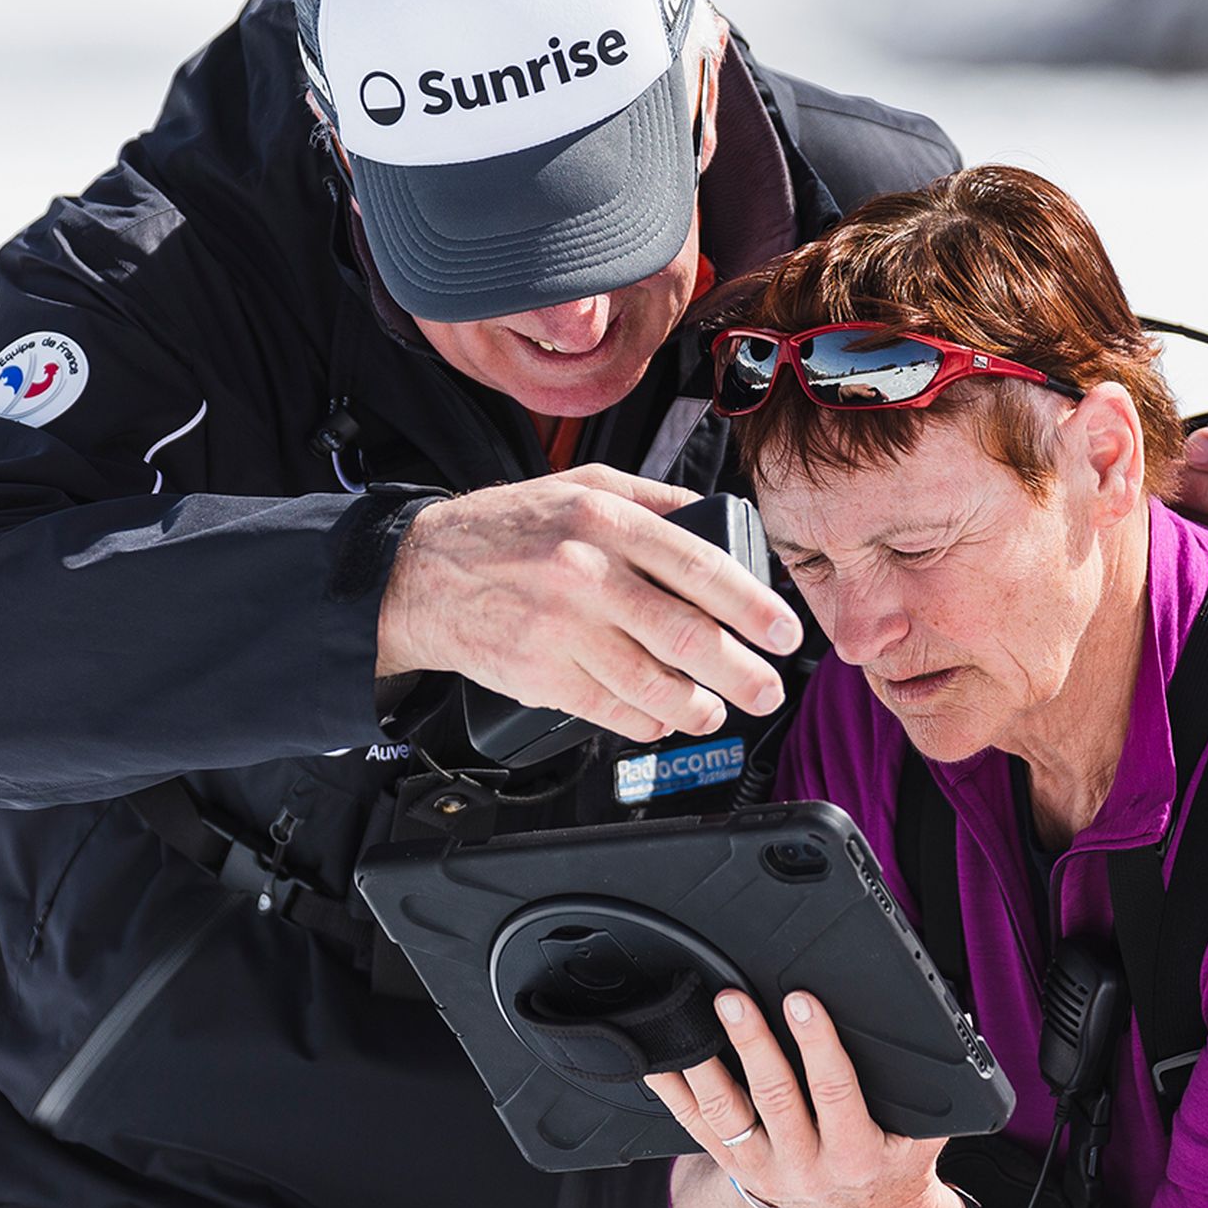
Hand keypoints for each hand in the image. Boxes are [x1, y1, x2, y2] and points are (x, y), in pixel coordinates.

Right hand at [375, 464, 801, 741]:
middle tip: (767, 691)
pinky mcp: (540, 677)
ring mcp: (561, 630)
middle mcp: (586, 574)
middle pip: (687, 635)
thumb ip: (655, 501)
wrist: (423, 575)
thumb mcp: (584, 485)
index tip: (784, 633)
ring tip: (716, 711)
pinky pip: (612, 711)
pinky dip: (647, 723)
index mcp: (606, 520)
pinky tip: (662, 718)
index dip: (753, 606)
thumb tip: (724, 522)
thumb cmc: (510, 529)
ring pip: (653, 685)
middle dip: (742, 672)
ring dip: (698, 708)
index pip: (701, 566)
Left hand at [644, 989, 963, 1207]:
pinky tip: (657, 1061)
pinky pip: (697, 1130)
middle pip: (774, 1097)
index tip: (801, 1000)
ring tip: (692, 1021)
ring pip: (727, 1115)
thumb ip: (928, 1088)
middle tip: (734, 998)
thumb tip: (943, 1024)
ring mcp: (766, 1172)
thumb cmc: (899, 1164)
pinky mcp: (738, 1169)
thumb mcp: (924, 1132)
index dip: (817, 1044)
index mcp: (856, 1154)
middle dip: (753, 1042)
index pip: (835, 1091)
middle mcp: (807, 1168)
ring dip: (707, 1064)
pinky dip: (675, 1094)